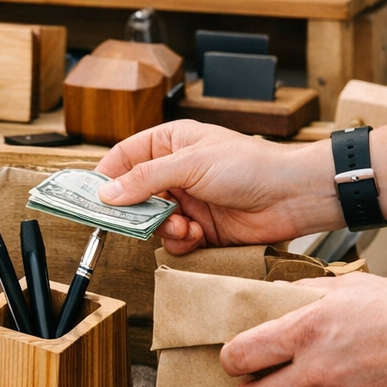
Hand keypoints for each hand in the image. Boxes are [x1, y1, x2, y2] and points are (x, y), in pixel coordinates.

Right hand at [94, 121, 342, 254]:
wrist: (293, 196)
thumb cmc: (250, 165)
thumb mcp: (190, 164)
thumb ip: (145, 179)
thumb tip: (107, 193)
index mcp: (170, 143)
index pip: (124, 157)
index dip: (106, 177)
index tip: (92, 198)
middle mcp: (175, 172)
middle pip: (133, 194)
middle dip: (135, 210)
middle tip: (132, 221)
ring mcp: (188, 201)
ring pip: (152, 221)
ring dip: (162, 228)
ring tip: (181, 226)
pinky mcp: (201, 228)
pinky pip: (174, 241)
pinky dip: (180, 242)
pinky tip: (196, 235)